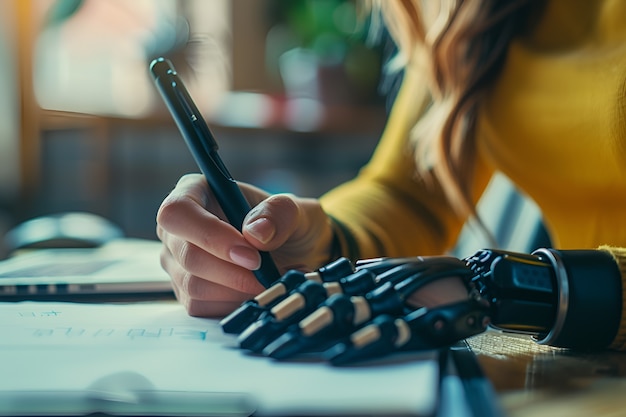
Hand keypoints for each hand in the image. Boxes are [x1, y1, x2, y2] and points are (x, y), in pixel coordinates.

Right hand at [156, 174, 333, 316]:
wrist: (293, 253)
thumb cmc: (286, 224)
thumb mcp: (294, 211)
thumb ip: (278, 214)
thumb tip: (256, 233)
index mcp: (194, 193)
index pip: (178, 212)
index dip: (210, 236)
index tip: (251, 256)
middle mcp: (178, 228)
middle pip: (188, 256)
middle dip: (233, 272)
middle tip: (269, 276)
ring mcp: (178, 262)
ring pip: (194, 286)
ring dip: (239, 290)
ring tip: (272, 281)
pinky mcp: (186, 292)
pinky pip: (202, 306)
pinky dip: (236, 304)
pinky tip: (258, 291)